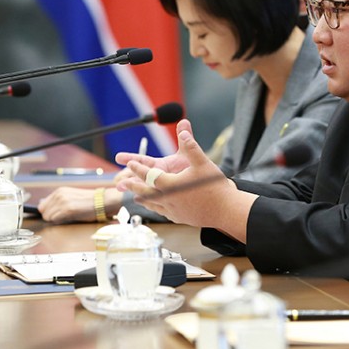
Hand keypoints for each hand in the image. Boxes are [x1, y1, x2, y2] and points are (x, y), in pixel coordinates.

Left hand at [37, 186, 120, 223]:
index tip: (54, 215)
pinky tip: (69, 218)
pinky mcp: (67, 209)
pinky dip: (60, 221)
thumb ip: (57, 201)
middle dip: (50, 216)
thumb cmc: (88, 201)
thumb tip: (43, 206)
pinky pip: (54, 220)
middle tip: (62, 217)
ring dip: (55, 219)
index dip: (47, 212)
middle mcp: (59, 195)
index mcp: (59, 191)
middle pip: (43, 212)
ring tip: (67, 217)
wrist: (102, 201)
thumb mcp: (70, 197)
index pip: (42, 205)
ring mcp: (63, 202)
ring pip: (48, 217)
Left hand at [116, 119, 256, 240]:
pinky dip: (155, 208)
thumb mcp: (203, 163)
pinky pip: (162, 213)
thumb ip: (191, 146)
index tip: (129, 164)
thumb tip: (183, 130)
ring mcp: (173, 211)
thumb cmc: (215, 187)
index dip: (138, 169)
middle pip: (145, 193)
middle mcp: (168, 199)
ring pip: (152, 205)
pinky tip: (158, 208)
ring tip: (135, 198)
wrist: (226, 211)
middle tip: (122, 183)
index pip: (149, 175)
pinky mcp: (180, 218)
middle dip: (133, 186)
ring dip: (142, 199)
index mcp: (170, 185)